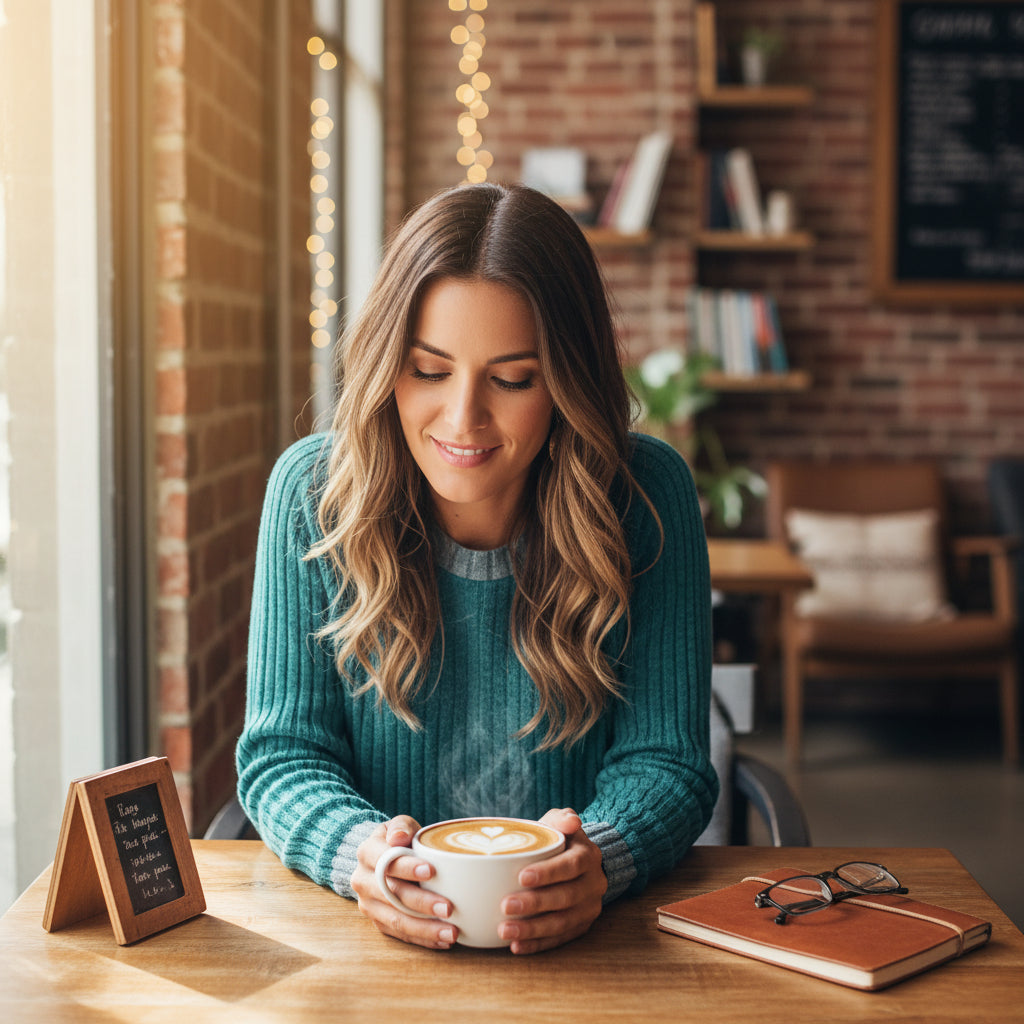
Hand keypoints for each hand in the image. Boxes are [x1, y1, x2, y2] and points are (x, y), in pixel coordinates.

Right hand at [350, 816, 456, 949]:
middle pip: (392, 894)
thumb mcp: (400, 826)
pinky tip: (443, 940)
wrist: (383, 860)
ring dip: (425, 928)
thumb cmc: (400, 840)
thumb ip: (401, 827)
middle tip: (449, 908)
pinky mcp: (377, 922)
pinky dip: (423, 939)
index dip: (407, 867)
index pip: (386, 861)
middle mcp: (362, 880)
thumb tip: (398, 838)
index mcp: (367, 852)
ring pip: (395, 920)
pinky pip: (400, 934)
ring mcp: (368, 904)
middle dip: (421, 903)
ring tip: (452, 932)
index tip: (432, 871)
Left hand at [497, 807, 606, 954]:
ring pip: (562, 923)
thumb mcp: (561, 823)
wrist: (580, 863)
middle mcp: (594, 884)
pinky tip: (516, 946)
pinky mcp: (581, 927)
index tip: (521, 877)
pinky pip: (559, 939)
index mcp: (588, 856)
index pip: (572, 865)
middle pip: (565, 897)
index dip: (548, 872)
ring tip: (505, 931)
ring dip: (532, 930)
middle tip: (505, 906)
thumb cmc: (560, 841)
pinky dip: (537, 944)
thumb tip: (571, 821)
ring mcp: (589, 909)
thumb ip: (562, 818)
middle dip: (535, 904)